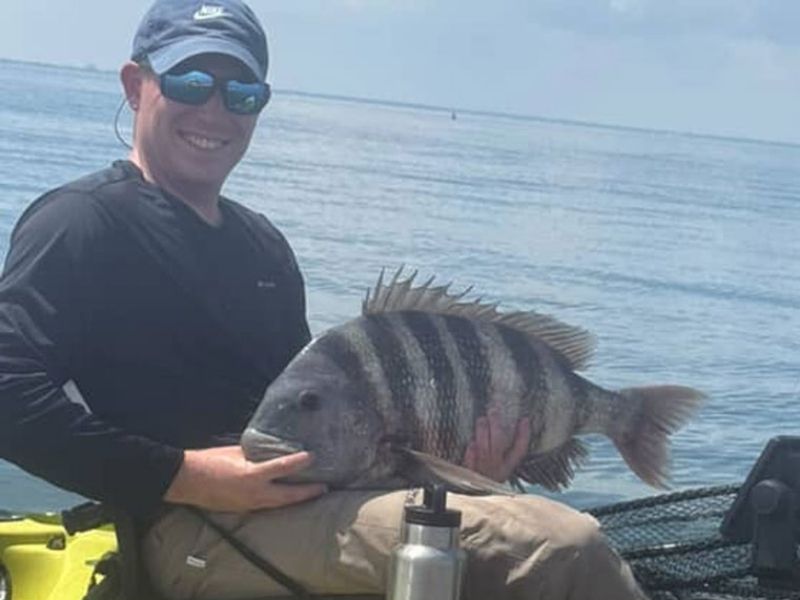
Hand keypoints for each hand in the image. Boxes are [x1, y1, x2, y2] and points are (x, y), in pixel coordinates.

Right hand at [164, 445, 326, 511]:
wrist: (188, 480)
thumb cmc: (211, 461)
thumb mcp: (237, 451)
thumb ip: (257, 452)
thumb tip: (272, 448)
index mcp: (251, 475)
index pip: (282, 468)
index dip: (299, 462)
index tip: (313, 456)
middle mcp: (254, 493)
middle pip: (288, 496)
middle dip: (307, 493)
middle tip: (324, 487)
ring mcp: (249, 504)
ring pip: (279, 504)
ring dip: (295, 499)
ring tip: (311, 493)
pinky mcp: (244, 509)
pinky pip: (267, 506)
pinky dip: (279, 502)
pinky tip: (286, 497)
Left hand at [462, 411, 530, 481]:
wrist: (474, 494)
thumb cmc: (489, 475)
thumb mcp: (502, 466)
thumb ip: (507, 450)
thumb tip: (517, 424)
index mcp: (507, 467)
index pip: (520, 450)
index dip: (523, 435)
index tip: (524, 420)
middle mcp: (497, 468)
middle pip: (499, 445)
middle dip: (496, 426)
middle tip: (494, 411)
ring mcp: (482, 470)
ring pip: (485, 450)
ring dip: (482, 433)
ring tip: (481, 419)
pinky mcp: (468, 472)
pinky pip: (471, 463)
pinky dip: (471, 454)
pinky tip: (471, 444)